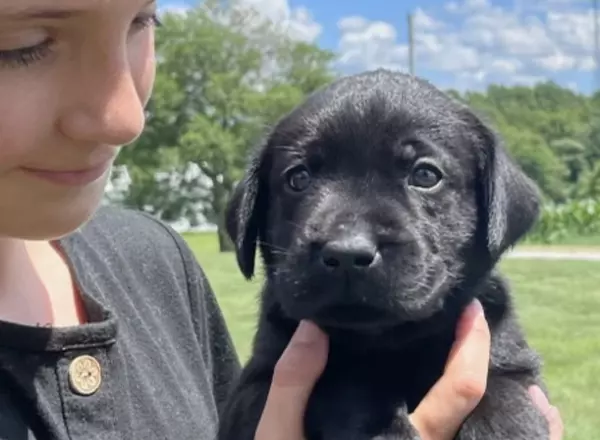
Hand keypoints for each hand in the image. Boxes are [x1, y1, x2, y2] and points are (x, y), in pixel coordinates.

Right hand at [253, 301, 562, 439]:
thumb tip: (314, 327)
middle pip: (483, 408)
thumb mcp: (281, 434)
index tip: (469, 308)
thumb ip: (294, 382)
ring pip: (477, 427)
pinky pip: (457, 435)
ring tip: (475, 349)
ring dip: (490, 390)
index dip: (471, 344)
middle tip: (473, 320)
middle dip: (487, 362)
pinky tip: (457, 390)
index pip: (459, 389)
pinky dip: (473, 414)